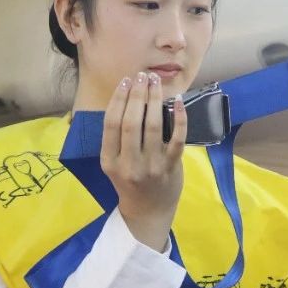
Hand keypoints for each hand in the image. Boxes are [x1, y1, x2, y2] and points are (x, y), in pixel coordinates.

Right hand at [101, 71, 187, 250]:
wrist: (148, 211)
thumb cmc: (130, 182)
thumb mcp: (114, 164)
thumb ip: (116, 139)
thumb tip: (126, 99)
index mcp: (109, 160)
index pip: (112, 123)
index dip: (118, 99)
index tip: (126, 82)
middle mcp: (128, 164)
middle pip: (131, 121)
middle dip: (137, 94)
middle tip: (143, 76)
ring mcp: (150, 166)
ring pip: (152, 126)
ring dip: (155, 100)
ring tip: (156, 83)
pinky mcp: (170, 168)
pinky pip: (176, 138)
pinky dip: (179, 118)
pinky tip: (178, 102)